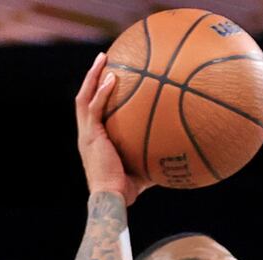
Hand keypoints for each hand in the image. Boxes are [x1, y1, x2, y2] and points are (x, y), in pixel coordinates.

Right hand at [75, 53, 151, 207]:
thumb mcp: (142, 168)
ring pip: (84, 96)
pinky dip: (102, 92)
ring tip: (103, 58)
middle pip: (85, 97)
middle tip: (104, 58)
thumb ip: (154, 156)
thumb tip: (178, 152)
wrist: (111, 198)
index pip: (93, 110)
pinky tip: (113, 78)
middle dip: (93, 76)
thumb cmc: (127, 190)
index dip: (97, 92)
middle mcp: (87, 133)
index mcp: (94, 139)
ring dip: (92, 76)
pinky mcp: (90, 136)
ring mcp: (86, 133)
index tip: (109, 77)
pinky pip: (95, 107)